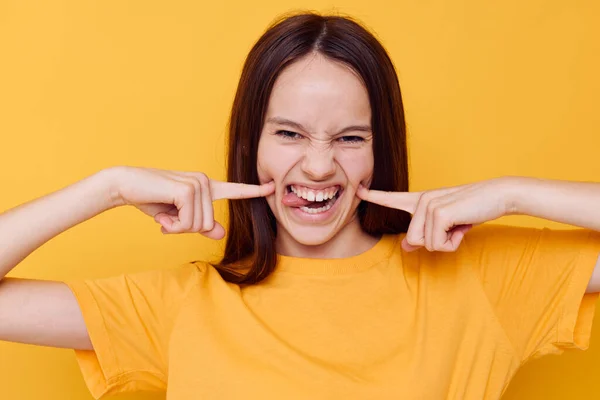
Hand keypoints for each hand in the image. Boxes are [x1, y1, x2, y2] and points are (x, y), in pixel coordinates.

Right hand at [109, 166, 274, 238]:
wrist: (126, 185)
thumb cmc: (152, 201)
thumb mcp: (179, 217)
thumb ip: (200, 225)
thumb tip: (221, 233)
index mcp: (206, 187)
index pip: (234, 190)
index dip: (253, 191)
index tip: (272, 187)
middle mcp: (205, 182)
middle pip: (208, 224)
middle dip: (185, 228)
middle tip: (169, 218)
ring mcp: (198, 184)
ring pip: (199, 225)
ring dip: (178, 227)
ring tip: (165, 215)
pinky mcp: (188, 190)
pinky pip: (188, 223)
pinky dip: (173, 226)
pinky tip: (163, 215)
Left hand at [357, 178, 514, 251]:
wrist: (496, 195)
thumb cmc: (472, 210)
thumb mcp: (445, 225)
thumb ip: (424, 235)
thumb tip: (405, 248)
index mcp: (420, 200)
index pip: (392, 198)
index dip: (374, 196)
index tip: (358, 190)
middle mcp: (420, 200)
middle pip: (413, 240)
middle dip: (436, 242)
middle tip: (454, 227)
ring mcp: (427, 205)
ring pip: (425, 244)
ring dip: (446, 243)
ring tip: (459, 225)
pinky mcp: (437, 213)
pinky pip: (437, 244)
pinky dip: (452, 243)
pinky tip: (462, 226)